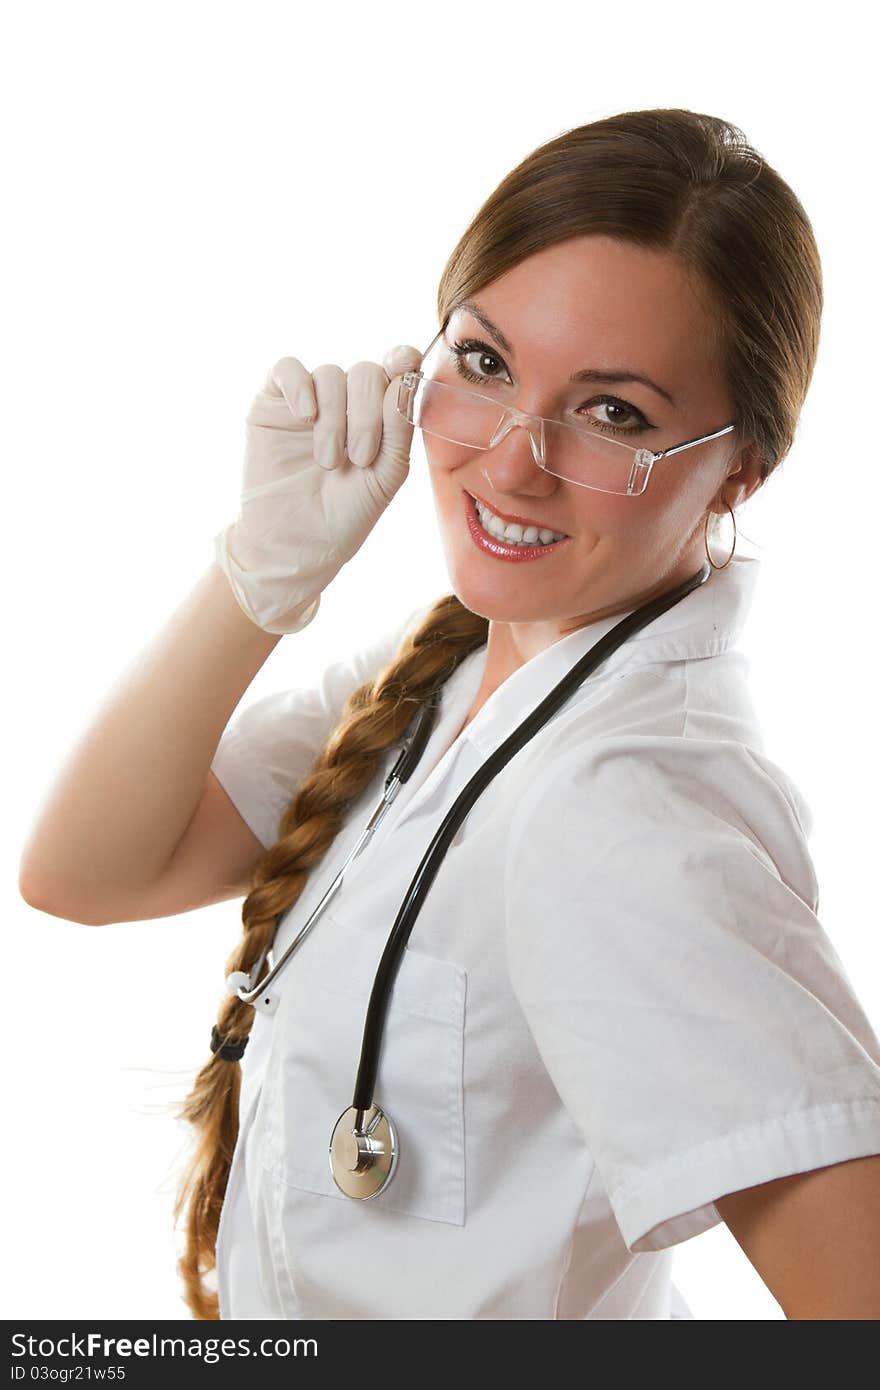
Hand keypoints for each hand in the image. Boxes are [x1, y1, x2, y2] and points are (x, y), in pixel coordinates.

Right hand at [214, 343, 423, 633]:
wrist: (297, 543)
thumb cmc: (346, 514)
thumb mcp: (387, 475)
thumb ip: (400, 428)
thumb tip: (404, 378)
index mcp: (380, 416)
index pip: (395, 370)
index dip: (403, 359)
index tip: (405, 365)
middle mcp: (346, 403)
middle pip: (366, 372)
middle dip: (368, 413)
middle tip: (360, 457)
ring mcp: (310, 401)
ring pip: (330, 374)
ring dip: (335, 418)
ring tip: (328, 462)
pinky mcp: (273, 403)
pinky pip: (287, 368)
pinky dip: (300, 386)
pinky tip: (305, 416)